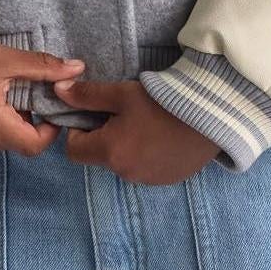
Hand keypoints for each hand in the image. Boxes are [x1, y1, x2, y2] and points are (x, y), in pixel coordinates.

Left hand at [51, 76, 218, 182]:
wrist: (213, 115)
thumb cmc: (163, 101)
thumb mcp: (122, 94)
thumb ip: (87, 95)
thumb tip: (58, 90)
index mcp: (110, 152)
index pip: (73, 151)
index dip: (78, 131)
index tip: (95, 114)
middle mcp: (125, 173)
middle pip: (99, 157)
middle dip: (104, 137)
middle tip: (124, 114)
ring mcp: (148, 179)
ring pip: (123, 164)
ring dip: (126, 147)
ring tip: (147, 123)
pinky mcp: (168, 179)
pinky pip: (146, 170)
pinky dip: (147, 155)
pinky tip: (163, 136)